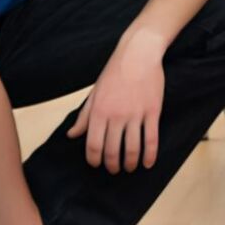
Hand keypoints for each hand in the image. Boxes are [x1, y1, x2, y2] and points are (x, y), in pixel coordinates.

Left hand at [69, 31, 164, 172]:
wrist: (138, 54)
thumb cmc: (114, 73)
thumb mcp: (94, 94)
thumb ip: (84, 117)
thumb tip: (71, 135)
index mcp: (98, 112)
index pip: (93, 145)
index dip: (94, 160)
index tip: (96, 165)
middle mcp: (115, 116)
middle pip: (112, 151)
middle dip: (112, 165)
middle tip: (114, 170)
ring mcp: (135, 115)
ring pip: (132, 149)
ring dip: (130, 164)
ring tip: (129, 168)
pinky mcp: (152, 112)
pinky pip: (151, 140)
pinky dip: (150, 155)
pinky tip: (148, 163)